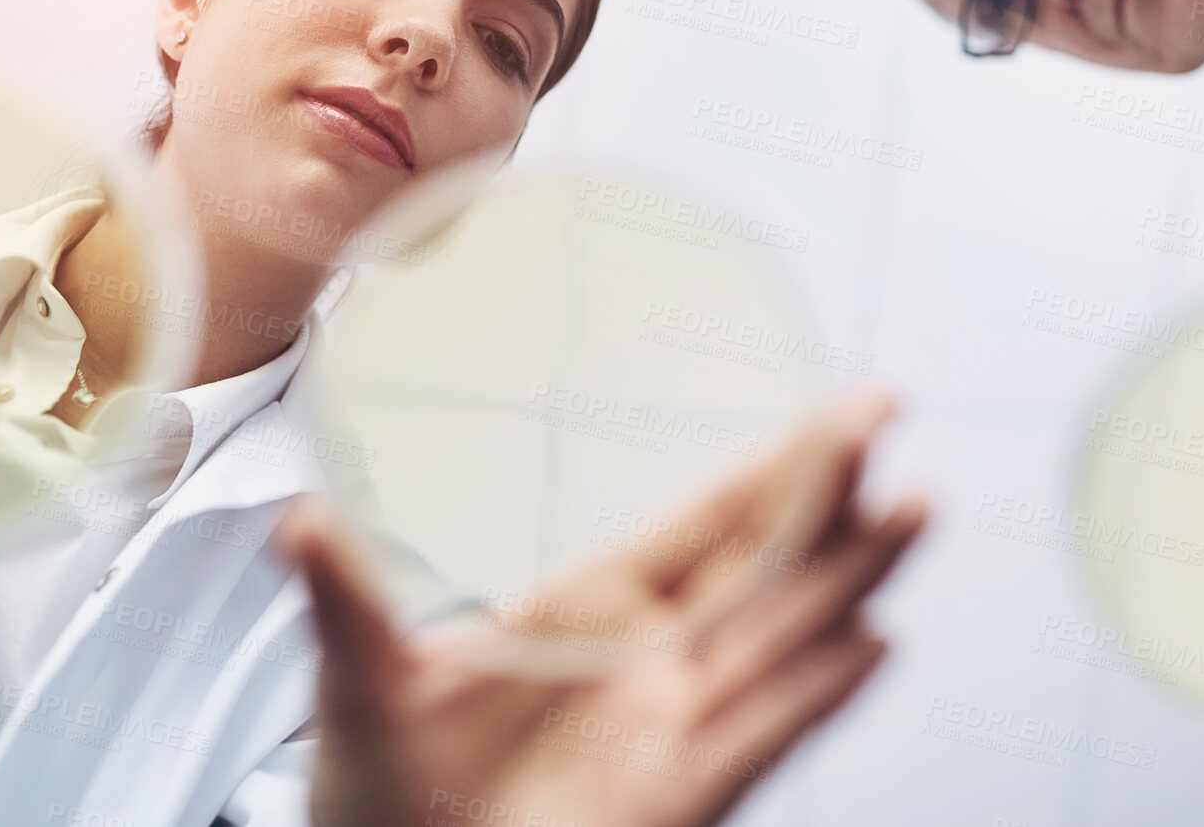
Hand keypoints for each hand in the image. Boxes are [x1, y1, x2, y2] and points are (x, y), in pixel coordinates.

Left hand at [276, 388, 927, 826]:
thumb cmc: (383, 789)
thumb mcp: (362, 682)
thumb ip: (345, 599)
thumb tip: (292, 519)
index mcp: (592, 606)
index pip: (706, 522)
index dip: (774, 467)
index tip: (837, 414)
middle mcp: (651, 658)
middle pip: (763, 563)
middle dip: (829, 495)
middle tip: (888, 419)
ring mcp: (672, 725)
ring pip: (781, 636)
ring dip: (846, 576)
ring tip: (911, 511)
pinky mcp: (677, 796)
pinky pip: (762, 735)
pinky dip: (818, 693)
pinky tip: (872, 644)